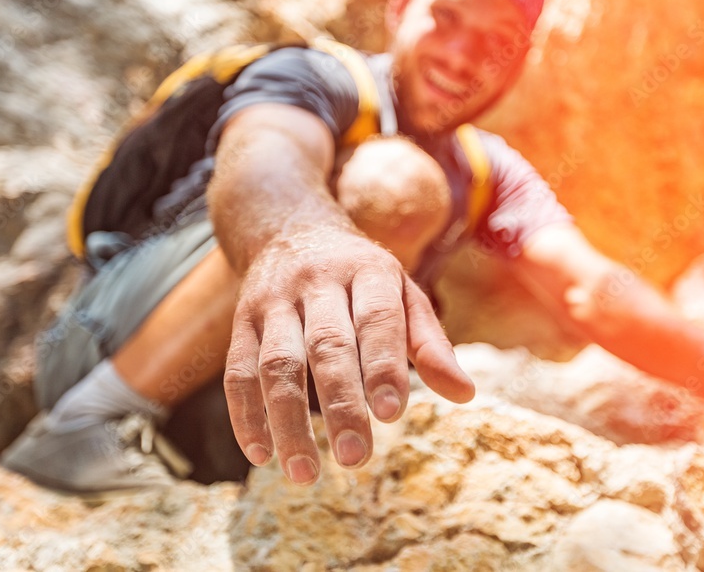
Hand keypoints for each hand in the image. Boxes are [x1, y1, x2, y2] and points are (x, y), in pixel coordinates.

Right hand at [223, 226, 474, 484]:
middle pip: (326, 346)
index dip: (382, 366)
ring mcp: (274, 301)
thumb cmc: (362, 276)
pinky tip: (262, 455)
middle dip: (340, 404)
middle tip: (355, 457)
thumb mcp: (403, 294)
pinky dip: (246, 415)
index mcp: (367, 272)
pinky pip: (238, 370)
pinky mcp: (243, 321)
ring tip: (305, 473)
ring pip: (276, 364)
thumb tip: (465, 393)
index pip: (376, 320)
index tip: (392, 415)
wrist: (291, 229)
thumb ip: (430, 343)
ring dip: (287, 421)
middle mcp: (317, 282)